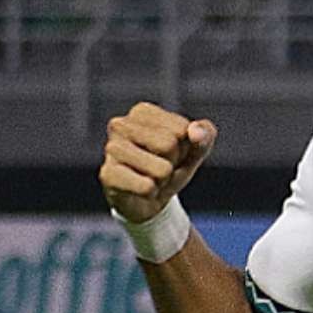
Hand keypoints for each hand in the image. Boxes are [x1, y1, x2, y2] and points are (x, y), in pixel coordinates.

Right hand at [100, 102, 216, 223]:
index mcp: (142, 111)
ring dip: (163, 180)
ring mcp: (110, 149)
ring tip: (150, 177)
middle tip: (161, 167)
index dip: (185, 146)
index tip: (171, 153)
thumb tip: (195, 131)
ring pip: (161, 169)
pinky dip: (151, 193)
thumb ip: (205, 135)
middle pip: (169, 144)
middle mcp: (120, 124)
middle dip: (173, 162)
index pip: (182, 128)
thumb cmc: (170, 167)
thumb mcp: (195, 150)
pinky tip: (140, 190)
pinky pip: (146, 187)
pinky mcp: (107, 174)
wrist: (148, 200)